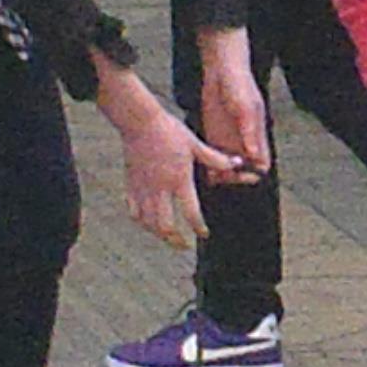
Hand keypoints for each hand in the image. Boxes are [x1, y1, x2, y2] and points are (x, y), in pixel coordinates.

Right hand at [101, 67, 241, 249]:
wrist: (139, 121)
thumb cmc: (169, 130)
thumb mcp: (195, 144)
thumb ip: (215, 159)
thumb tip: (236, 163)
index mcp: (179, 180)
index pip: (191, 213)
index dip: (199, 228)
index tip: (204, 233)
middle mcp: (160, 188)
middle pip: (165, 226)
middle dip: (176, 240)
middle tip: (184, 245)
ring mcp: (143, 188)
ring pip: (148, 222)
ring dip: (159, 234)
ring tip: (168, 236)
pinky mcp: (130, 184)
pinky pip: (133, 211)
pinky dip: (141, 221)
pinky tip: (147, 222)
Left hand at [196, 28, 271, 183]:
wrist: (220, 69)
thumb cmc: (239, 84)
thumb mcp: (245, 107)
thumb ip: (249, 131)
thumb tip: (254, 155)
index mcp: (256, 136)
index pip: (262, 163)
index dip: (255, 173)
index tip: (245, 175)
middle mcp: (243, 140)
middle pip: (243, 170)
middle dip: (236, 177)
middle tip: (224, 174)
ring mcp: (228, 137)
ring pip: (227, 166)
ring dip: (221, 173)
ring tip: (211, 172)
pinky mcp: (213, 133)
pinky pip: (212, 156)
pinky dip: (208, 164)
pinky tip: (201, 165)